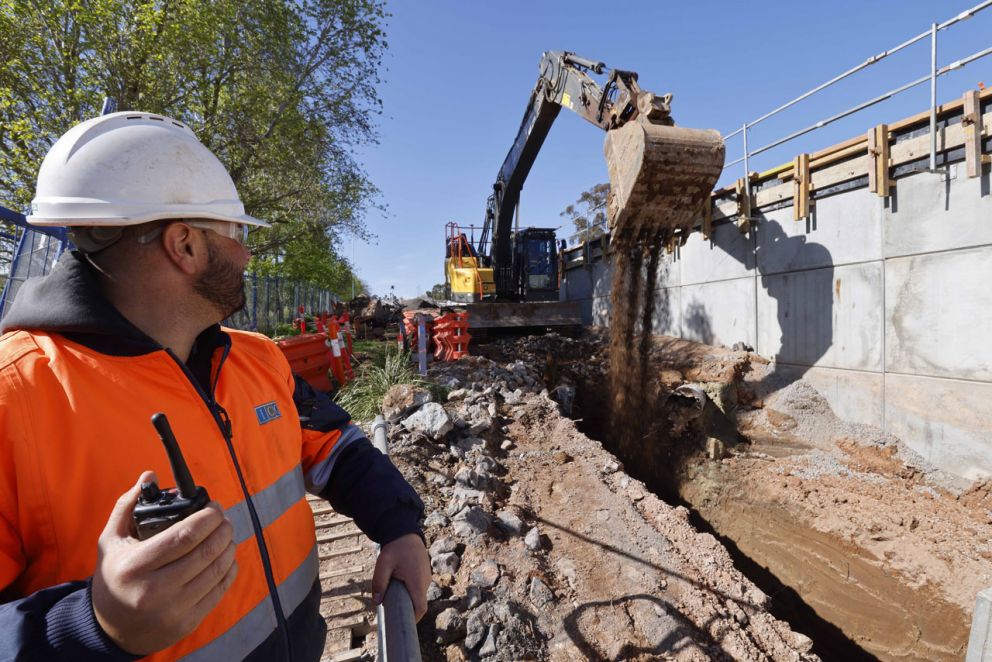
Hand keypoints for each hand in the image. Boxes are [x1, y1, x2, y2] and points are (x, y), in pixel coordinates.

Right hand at [91, 472, 237, 654]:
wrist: (111, 629)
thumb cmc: (114, 577)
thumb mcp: (111, 541)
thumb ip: (128, 505)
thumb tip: (150, 475)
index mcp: (135, 566)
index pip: (184, 536)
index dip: (207, 517)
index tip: (214, 507)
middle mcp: (154, 590)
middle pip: (206, 551)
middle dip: (222, 529)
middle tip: (223, 519)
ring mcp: (173, 609)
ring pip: (217, 570)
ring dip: (228, 547)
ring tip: (226, 535)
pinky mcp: (187, 622)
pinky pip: (219, 590)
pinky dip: (229, 569)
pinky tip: (227, 557)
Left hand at [371, 533, 430, 620]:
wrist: (405, 532)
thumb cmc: (394, 548)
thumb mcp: (383, 564)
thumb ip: (379, 582)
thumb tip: (377, 602)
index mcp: (416, 581)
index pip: (420, 608)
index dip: (413, 619)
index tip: (402, 624)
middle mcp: (425, 581)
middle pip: (419, 603)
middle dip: (407, 610)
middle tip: (392, 612)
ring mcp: (426, 577)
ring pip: (419, 596)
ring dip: (408, 599)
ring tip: (393, 597)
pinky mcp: (424, 574)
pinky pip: (418, 588)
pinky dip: (410, 592)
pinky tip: (399, 587)